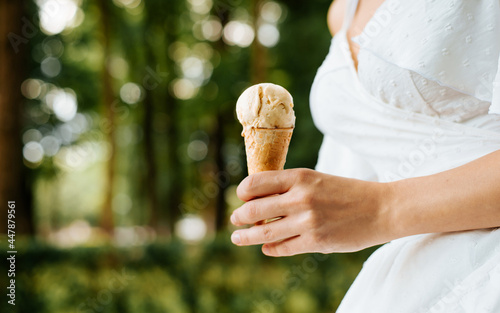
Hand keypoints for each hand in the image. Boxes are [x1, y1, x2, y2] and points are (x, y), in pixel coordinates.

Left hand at [230, 168, 394, 255]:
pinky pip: (283, 248)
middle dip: (240, 216)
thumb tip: (258, 198)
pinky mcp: (316, 241)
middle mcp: (300, 198)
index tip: (241, 198)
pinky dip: (270, 249)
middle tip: (235, 219)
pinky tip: (266, 248)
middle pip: (255, 209)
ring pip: (265, 232)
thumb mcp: (316, 179)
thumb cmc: (346, 192)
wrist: (381, 208)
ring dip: (246, 236)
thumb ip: (289, 187)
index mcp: (299, 177)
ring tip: (237, 237)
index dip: (242, 192)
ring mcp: (308, 221)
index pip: (255, 183)